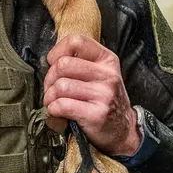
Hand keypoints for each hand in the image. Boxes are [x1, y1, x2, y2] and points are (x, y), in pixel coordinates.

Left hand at [43, 34, 140, 156]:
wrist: (123, 131)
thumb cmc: (103, 100)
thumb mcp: (100, 75)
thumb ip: (80, 63)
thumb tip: (50, 60)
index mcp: (107, 59)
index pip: (76, 41)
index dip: (57, 52)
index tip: (54, 64)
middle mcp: (108, 74)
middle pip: (62, 65)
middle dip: (49, 79)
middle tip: (52, 90)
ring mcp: (104, 94)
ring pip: (60, 86)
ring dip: (50, 97)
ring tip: (54, 103)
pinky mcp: (97, 114)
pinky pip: (62, 105)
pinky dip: (53, 111)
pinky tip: (58, 114)